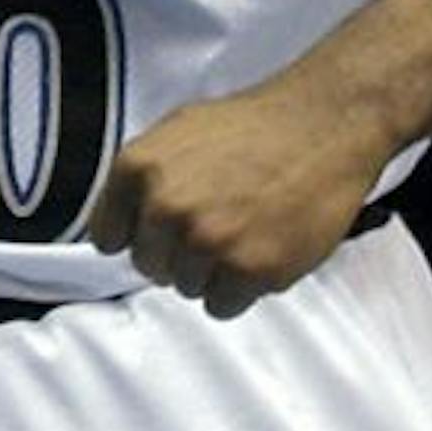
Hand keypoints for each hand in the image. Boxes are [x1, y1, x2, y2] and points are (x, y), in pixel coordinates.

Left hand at [88, 77, 385, 317]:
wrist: (324, 124)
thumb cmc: (255, 127)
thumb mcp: (177, 131)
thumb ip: (141, 180)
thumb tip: (120, 225)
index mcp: (137, 169)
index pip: (107, 238)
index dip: (138, 235)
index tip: (163, 229)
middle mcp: (165, 207)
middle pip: (149, 267)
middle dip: (178, 253)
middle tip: (218, 223)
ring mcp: (208, 241)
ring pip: (186, 288)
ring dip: (212, 271)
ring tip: (245, 231)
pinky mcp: (249, 269)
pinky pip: (222, 306)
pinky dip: (241, 289)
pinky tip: (261, 250)